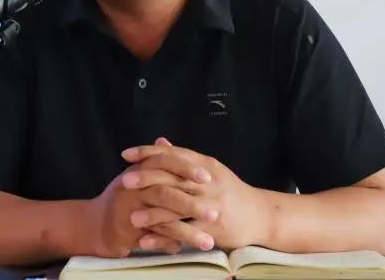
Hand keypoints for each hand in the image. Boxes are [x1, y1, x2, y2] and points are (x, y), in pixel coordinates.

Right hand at [82, 139, 217, 257]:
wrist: (94, 223)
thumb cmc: (122, 198)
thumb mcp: (137, 175)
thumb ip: (155, 162)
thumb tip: (165, 142)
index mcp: (139, 170)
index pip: (165, 161)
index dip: (186, 168)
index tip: (208, 176)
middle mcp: (132, 187)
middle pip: (164, 191)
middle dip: (192, 203)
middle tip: (216, 212)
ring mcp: (127, 210)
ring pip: (161, 218)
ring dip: (187, 231)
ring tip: (209, 241)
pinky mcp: (124, 232)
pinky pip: (151, 239)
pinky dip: (168, 245)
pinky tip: (185, 251)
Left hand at [121, 140, 269, 250]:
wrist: (260, 215)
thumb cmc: (229, 190)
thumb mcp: (209, 169)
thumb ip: (183, 157)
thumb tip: (160, 141)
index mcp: (205, 165)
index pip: (173, 155)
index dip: (148, 153)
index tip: (126, 154)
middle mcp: (208, 183)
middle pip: (173, 177)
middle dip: (147, 179)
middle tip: (124, 182)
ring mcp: (211, 205)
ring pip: (178, 207)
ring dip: (153, 213)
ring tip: (131, 217)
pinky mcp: (213, 228)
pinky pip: (184, 233)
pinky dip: (163, 238)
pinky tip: (146, 241)